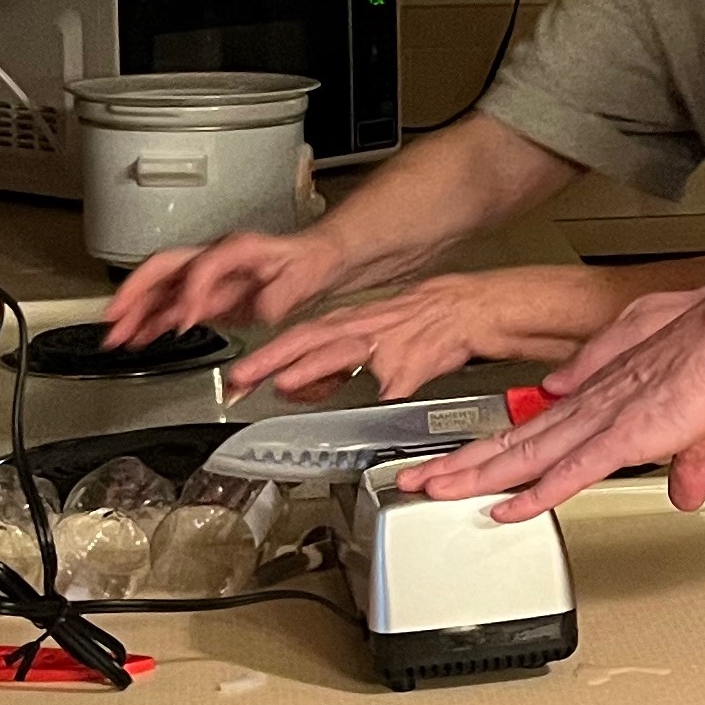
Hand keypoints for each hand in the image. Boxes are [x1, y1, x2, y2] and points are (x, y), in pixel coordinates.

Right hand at [102, 228, 346, 348]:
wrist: (316, 260)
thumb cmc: (308, 263)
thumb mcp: (304, 278)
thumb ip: (282, 294)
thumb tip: (265, 308)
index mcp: (236, 250)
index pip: (200, 267)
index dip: (189, 293)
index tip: (183, 322)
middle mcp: (214, 259)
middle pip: (164, 269)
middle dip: (136, 292)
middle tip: (114, 319)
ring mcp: (207, 277)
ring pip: (160, 289)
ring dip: (136, 312)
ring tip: (114, 338)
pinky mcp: (206, 296)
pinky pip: (171, 307)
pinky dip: (151, 322)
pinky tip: (137, 338)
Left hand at [227, 269, 549, 403]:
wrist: (466, 309)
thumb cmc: (421, 327)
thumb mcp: (370, 344)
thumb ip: (337, 369)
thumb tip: (306, 390)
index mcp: (347, 326)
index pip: (297, 337)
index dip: (265, 355)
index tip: (238, 376)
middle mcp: (359, 330)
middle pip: (307, 340)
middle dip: (271, 359)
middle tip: (240, 378)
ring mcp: (385, 343)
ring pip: (341, 351)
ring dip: (310, 368)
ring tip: (281, 382)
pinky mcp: (412, 361)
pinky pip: (387, 378)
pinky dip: (375, 385)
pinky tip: (361, 394)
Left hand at [401, 272, 704, 520]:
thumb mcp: (694, 407)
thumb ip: (671, 441)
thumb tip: (661, 472)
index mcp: (603, 390)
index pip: (536, 427)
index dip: (496, 447)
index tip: (466, 463)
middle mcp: (592, 401)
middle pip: (515, 441)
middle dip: (463, 464)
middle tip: (419, 480)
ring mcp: (604, 417)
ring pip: (527, 454)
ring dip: (478, 475)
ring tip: (434, 490)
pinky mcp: (625, 433)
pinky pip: (569, 470)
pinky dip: (535, 493)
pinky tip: (506, 507)